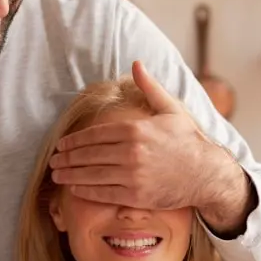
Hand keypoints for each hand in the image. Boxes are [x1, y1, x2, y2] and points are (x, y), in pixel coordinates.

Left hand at [49, 62, 246, 223]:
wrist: (206, 173)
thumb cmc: (188, 140)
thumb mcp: (171, 109)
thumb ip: (150, 87)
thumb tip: (136, 64)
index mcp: (136, 129)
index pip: (94, 134)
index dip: (74, 140)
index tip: (61, 144)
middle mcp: (131, 152)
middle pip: (89, 155)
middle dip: (67, 158)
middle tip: (54, 160)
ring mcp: (133, 176)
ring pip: (92, 175)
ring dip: (70, 175)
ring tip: (57, 175)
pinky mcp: (137, 196)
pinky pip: (103, 193)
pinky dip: (85, 191)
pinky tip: (75, 188)